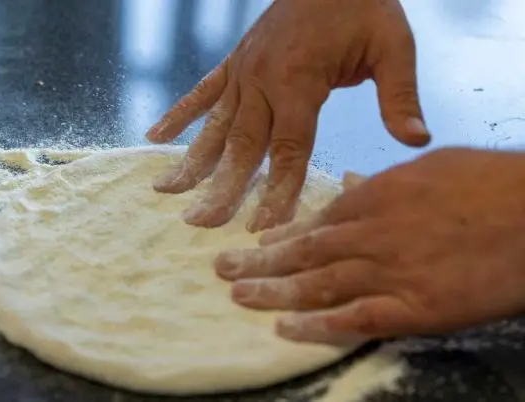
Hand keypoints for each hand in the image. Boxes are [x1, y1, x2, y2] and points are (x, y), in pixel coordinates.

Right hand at [146, 0, 429, 231]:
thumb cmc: (364, 6)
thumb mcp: (393, 46)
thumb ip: (399, 96)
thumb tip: (416, 140)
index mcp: (299, 80)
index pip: (288, 149)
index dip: (277, 191)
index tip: (264, 229)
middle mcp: (262, 79)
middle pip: (242, 145)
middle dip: (222, 187)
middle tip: (202, 223)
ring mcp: (243, 71)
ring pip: (215, 125)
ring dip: (192, 159)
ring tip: (167, 190)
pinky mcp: (235, 62)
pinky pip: (202, 92)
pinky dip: (178, 115)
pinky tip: (155, 138)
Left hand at [214, 148, 524, 344]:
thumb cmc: (491, 184)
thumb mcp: (432, 168)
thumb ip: (386, 180)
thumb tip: (354, 183)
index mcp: (378, 198)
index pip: (317, 221)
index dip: (281, 236)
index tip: (255, 245)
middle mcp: (372, 234)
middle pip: (305, 252)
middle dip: (259, 262)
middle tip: (222, 268)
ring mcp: (390, 271)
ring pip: (317, 283)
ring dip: (273, 291)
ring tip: (238, 294)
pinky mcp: (414, 307)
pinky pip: (354, 317)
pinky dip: (317, 324)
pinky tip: (285, 328)